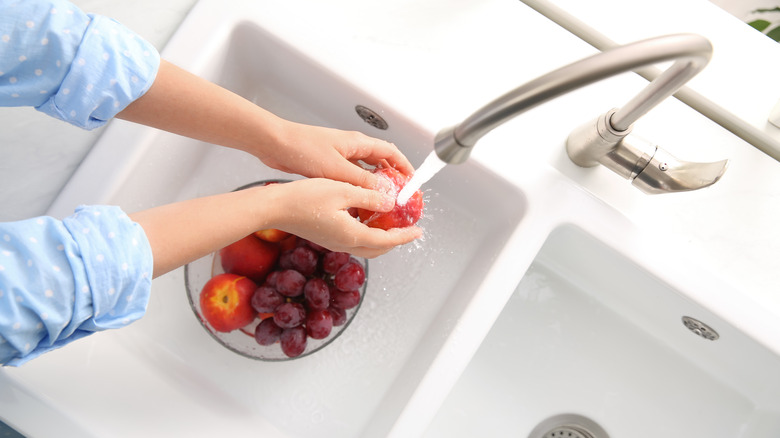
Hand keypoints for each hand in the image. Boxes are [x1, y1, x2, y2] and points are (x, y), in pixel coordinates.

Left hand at [259, 121, 414, 190]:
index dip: (405, 166)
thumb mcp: (337, 169)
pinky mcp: (329, 163)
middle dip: (393, 177)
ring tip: (382, 200)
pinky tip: (358, 199)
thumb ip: (363, 181)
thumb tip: (384, 192)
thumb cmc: (303, 149)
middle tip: (399, 195)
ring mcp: (340, 154)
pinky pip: (351, 175)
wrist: (275, 143)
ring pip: (365, 169)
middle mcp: (352, 147)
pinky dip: (358, 186)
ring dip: (375, 183)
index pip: (391, 152)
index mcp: (358, 142)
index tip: (413, 181)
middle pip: (381, 161)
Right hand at [262, 179, 421, 257]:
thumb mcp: (342, 190)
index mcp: (351, 234)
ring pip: (366, 246)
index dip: (404, 236)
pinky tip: (366, 219)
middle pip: (378, 249)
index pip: (386, 241)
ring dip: (381, 239)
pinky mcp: (326, 237)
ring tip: (391, 225)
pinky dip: (367, 234)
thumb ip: (369, 197)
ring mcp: (333, 242)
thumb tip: (389, 202)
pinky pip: (353, 240)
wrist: (275, 208)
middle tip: (407, 231)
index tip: (417, 232)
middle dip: (395, 241)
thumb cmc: (303, 198)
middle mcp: (343, 243)